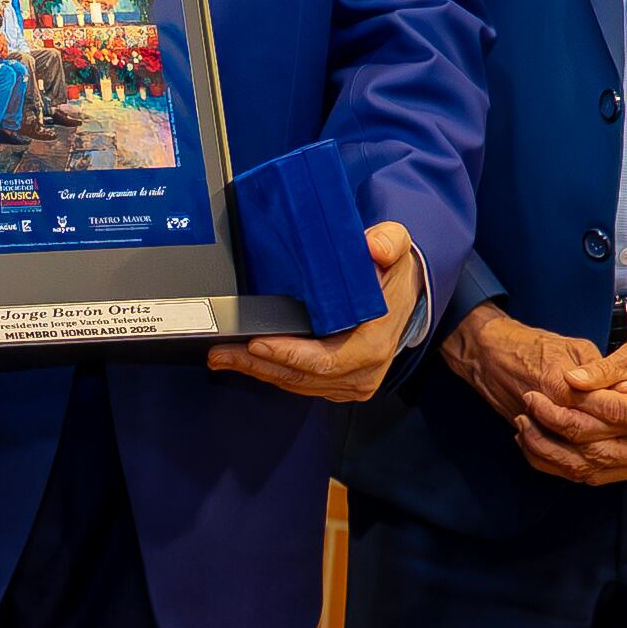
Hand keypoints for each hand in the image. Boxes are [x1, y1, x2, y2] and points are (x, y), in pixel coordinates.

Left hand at [210, 222, 424, 403]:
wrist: (405, 298)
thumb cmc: (393, 275)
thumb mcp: (397, 247)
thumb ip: (388, 241)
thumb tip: (375, 246)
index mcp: (375, 343)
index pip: (325, 360)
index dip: (288, 353)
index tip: (256, 342)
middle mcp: (363, 371)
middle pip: (301, 376)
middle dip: (257, 364)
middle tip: (221, 352)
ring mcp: (350, 382)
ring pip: (295, 383)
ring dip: (257, 371)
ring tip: (222, 356)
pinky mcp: (337, 385)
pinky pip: (299, 384)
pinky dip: (269, 373)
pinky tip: (243, 360)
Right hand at [445, 301, 626, 484]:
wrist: (488, 355)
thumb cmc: (535, 345)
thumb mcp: (576, 346)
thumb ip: (607, 373)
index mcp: (564, 387)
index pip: (616, 410)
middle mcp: (552, 414)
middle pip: (602, 447)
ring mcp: (539, 433)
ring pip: (584, 466)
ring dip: (622, 466)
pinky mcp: (534, 443)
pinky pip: (563, 470)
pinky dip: (593, 474)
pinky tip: (617, 468)